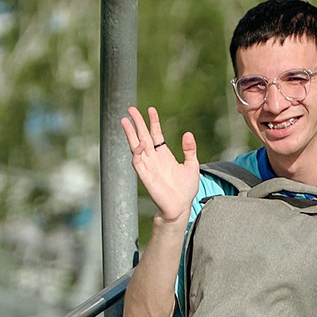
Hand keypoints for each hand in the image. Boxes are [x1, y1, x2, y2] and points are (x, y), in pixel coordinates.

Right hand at [122, 107, 203, 221]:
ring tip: (125, 120)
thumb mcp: (192, 165)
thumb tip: (188, 133)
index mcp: (164, 155)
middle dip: (137, 122)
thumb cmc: (186, 189)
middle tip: (131, 109)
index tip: (151, 109)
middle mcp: (154, 158)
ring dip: (130, 133)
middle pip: (143, 136)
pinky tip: (140, 143)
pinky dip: (138, 151)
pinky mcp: (145, 175)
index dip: (153, 122)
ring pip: (136, 145)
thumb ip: (189, 149)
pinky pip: (138, 160)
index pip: (156, 134)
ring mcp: (148, 165)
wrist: (180, 207)